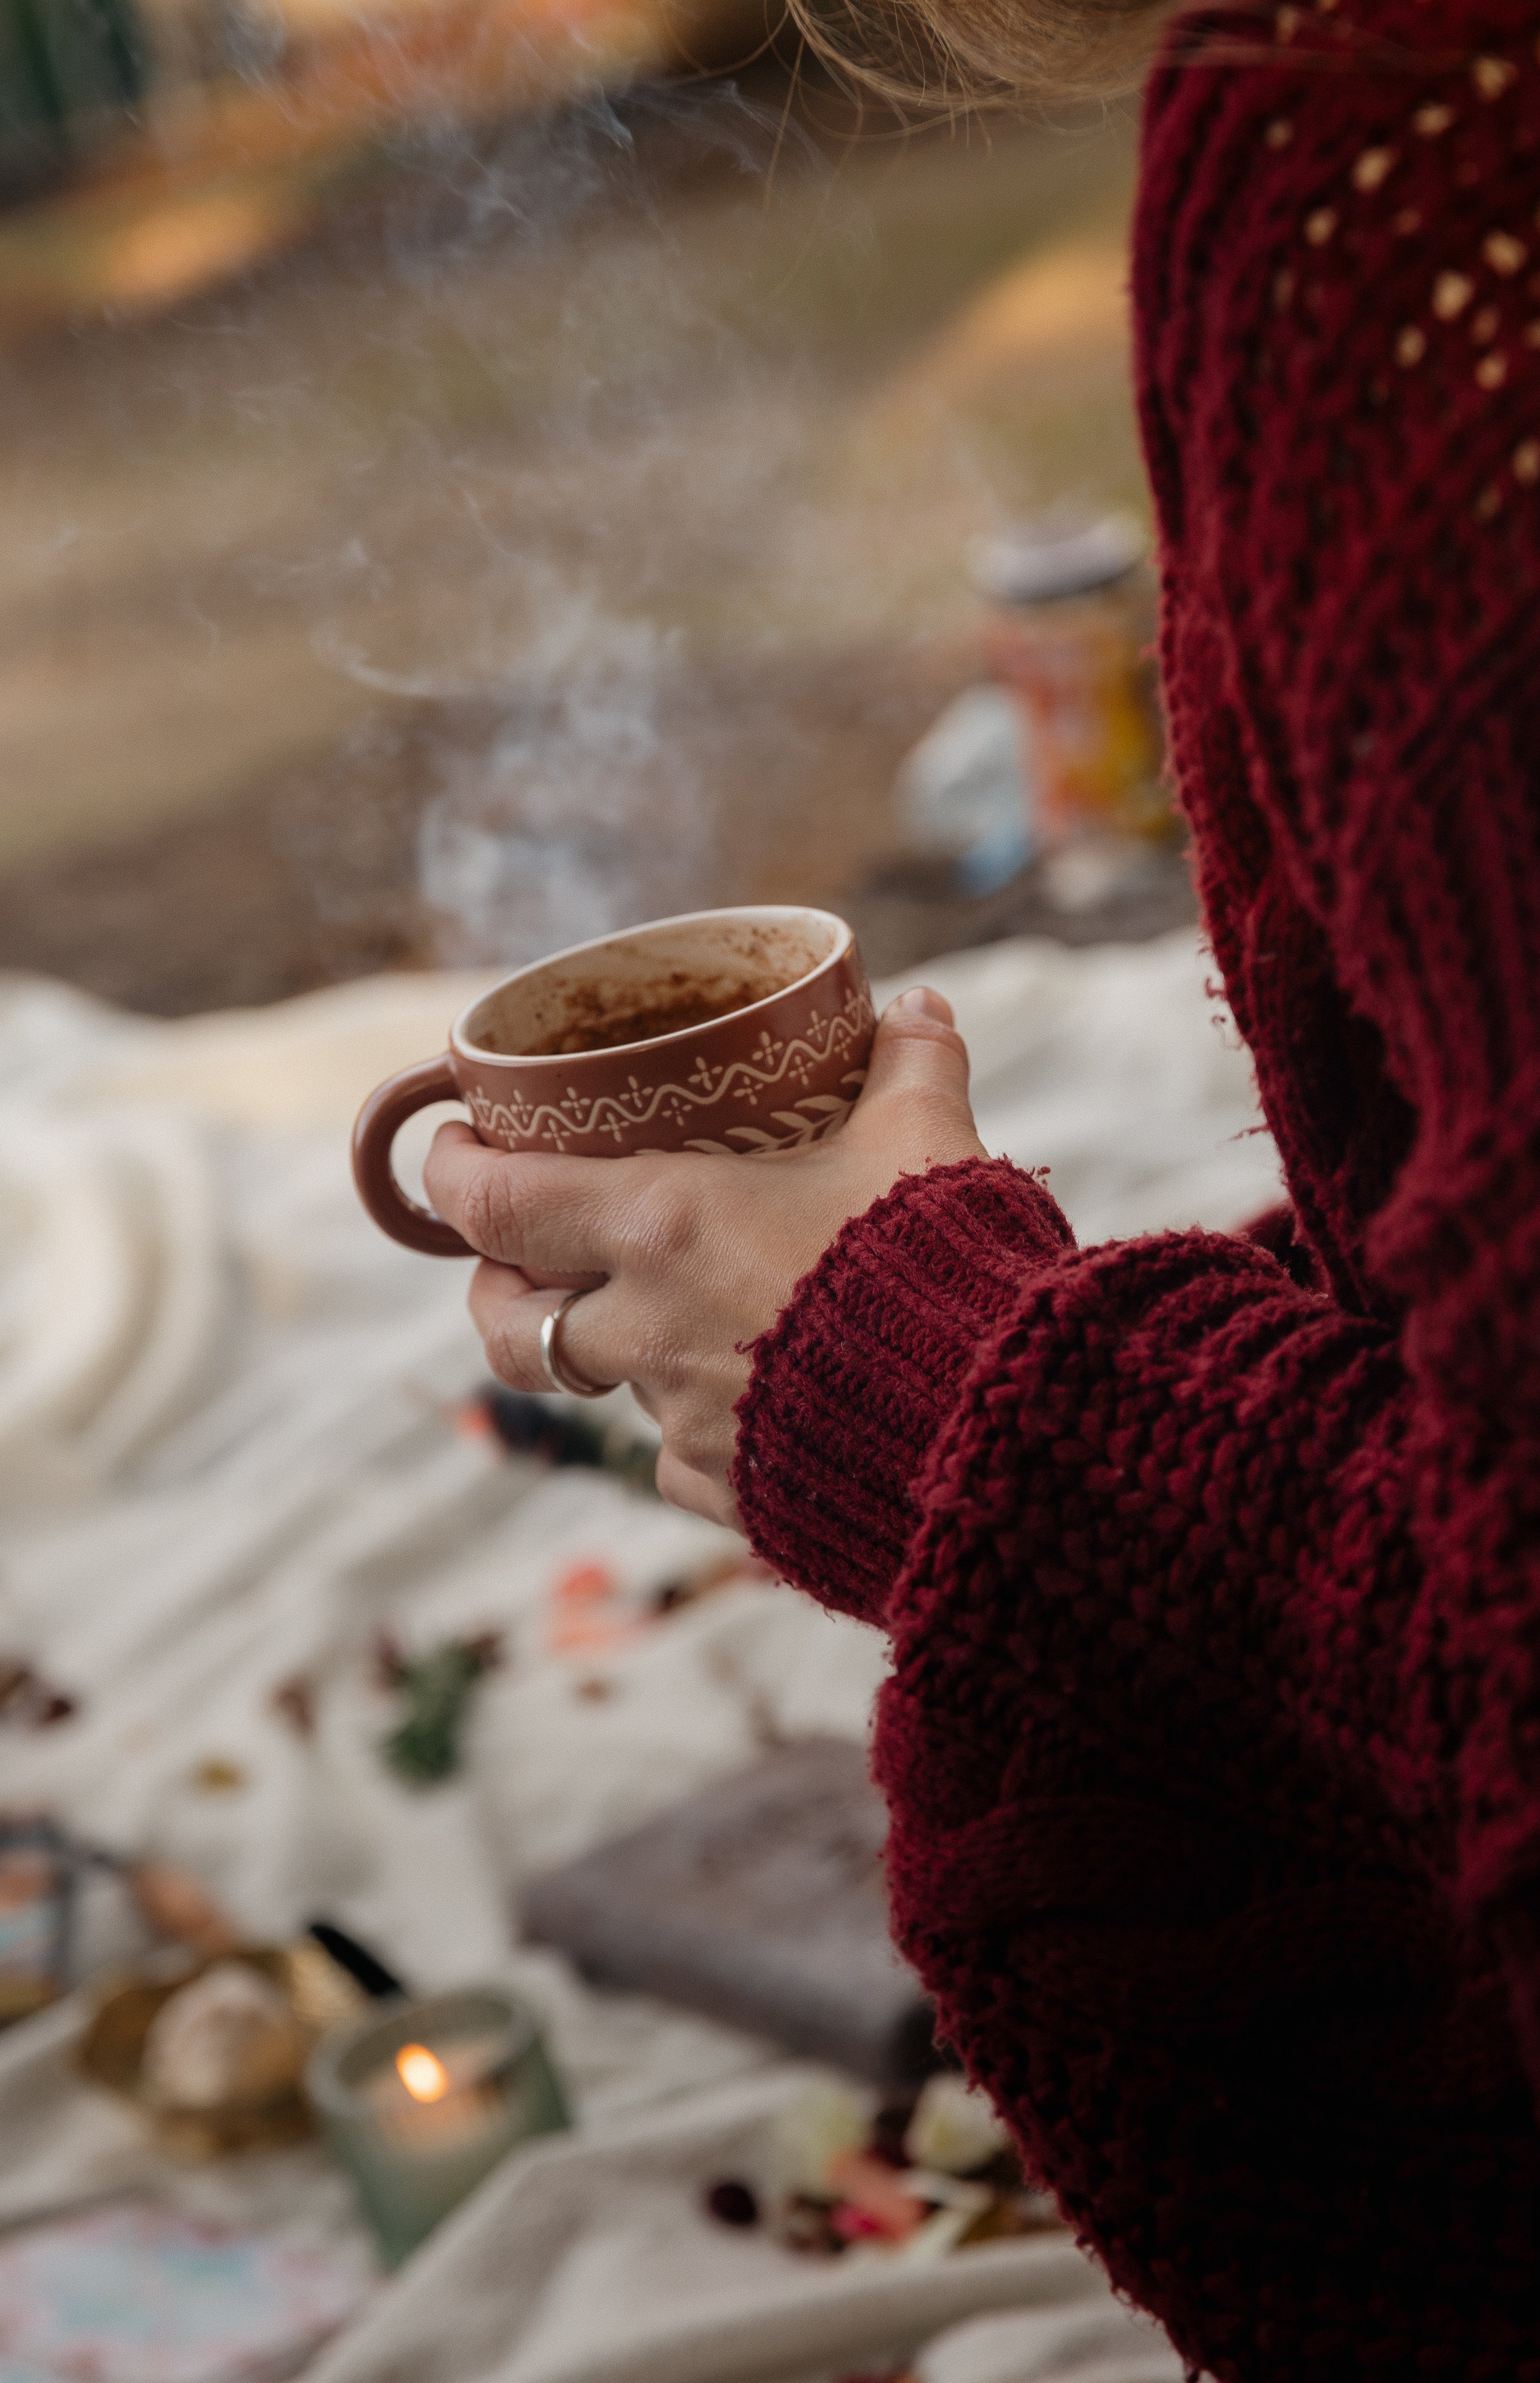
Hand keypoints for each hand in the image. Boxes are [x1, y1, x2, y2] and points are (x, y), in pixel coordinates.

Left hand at [421, 987, 986, 1524]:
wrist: (997, 1429)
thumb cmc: (945, 1268)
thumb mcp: (927, 1141)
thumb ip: (912, 1066)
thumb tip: (916, 1009)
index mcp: (663, 1229)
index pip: (492, 1203)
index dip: (450, 1174)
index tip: (451, 1147)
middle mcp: (645, 1333)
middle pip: (505, 1323)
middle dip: (494, 1288)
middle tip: (515, 1253)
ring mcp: (682, 1424)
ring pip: (601, 1388)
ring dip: (610, 1351)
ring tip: (651, 1318)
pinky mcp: (731, 1493)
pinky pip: (685, 1458)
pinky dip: (700, 1425)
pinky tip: (750, 1398)